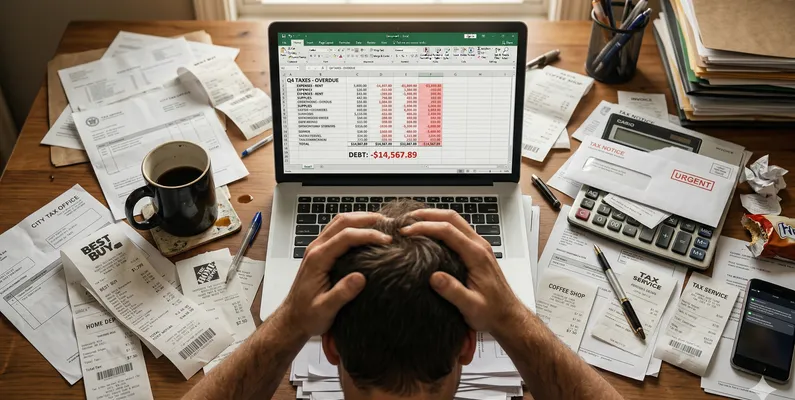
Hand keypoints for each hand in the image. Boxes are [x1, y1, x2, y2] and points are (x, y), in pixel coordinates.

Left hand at [279, 212, 391, 338]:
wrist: (292, 318)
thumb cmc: (307, 315)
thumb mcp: (325, 310)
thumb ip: (341, 294)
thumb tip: (361, 277)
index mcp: (317, 259)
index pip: (345, 237)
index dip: (368, 235)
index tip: (387, 240)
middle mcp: (316, 248)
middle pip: (342, 221)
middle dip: (367, 218)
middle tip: (389, 222)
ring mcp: (317, 248)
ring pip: (339, 222)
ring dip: (361, 219)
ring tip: (382, 222)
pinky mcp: (321, 251)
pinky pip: (338, 230)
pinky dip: (354, 225)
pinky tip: (367, 231)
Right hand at [400, 209, 524, 332]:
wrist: (508, 316)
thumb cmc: (492, 312)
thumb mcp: (471, 307)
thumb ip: (453, 292)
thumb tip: (434, 277)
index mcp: (477, 255)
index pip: (448, 231)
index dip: (425, 227)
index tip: (406, 232)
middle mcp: (479, 246)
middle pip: (452, 218)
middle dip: (427, 214)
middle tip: (406, 218)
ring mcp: (479, 247)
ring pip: (456, 221)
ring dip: (434, 217)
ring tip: (413, 221)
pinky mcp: (476, 251)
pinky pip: (458, 230)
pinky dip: (441, 225)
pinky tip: (429, 232)